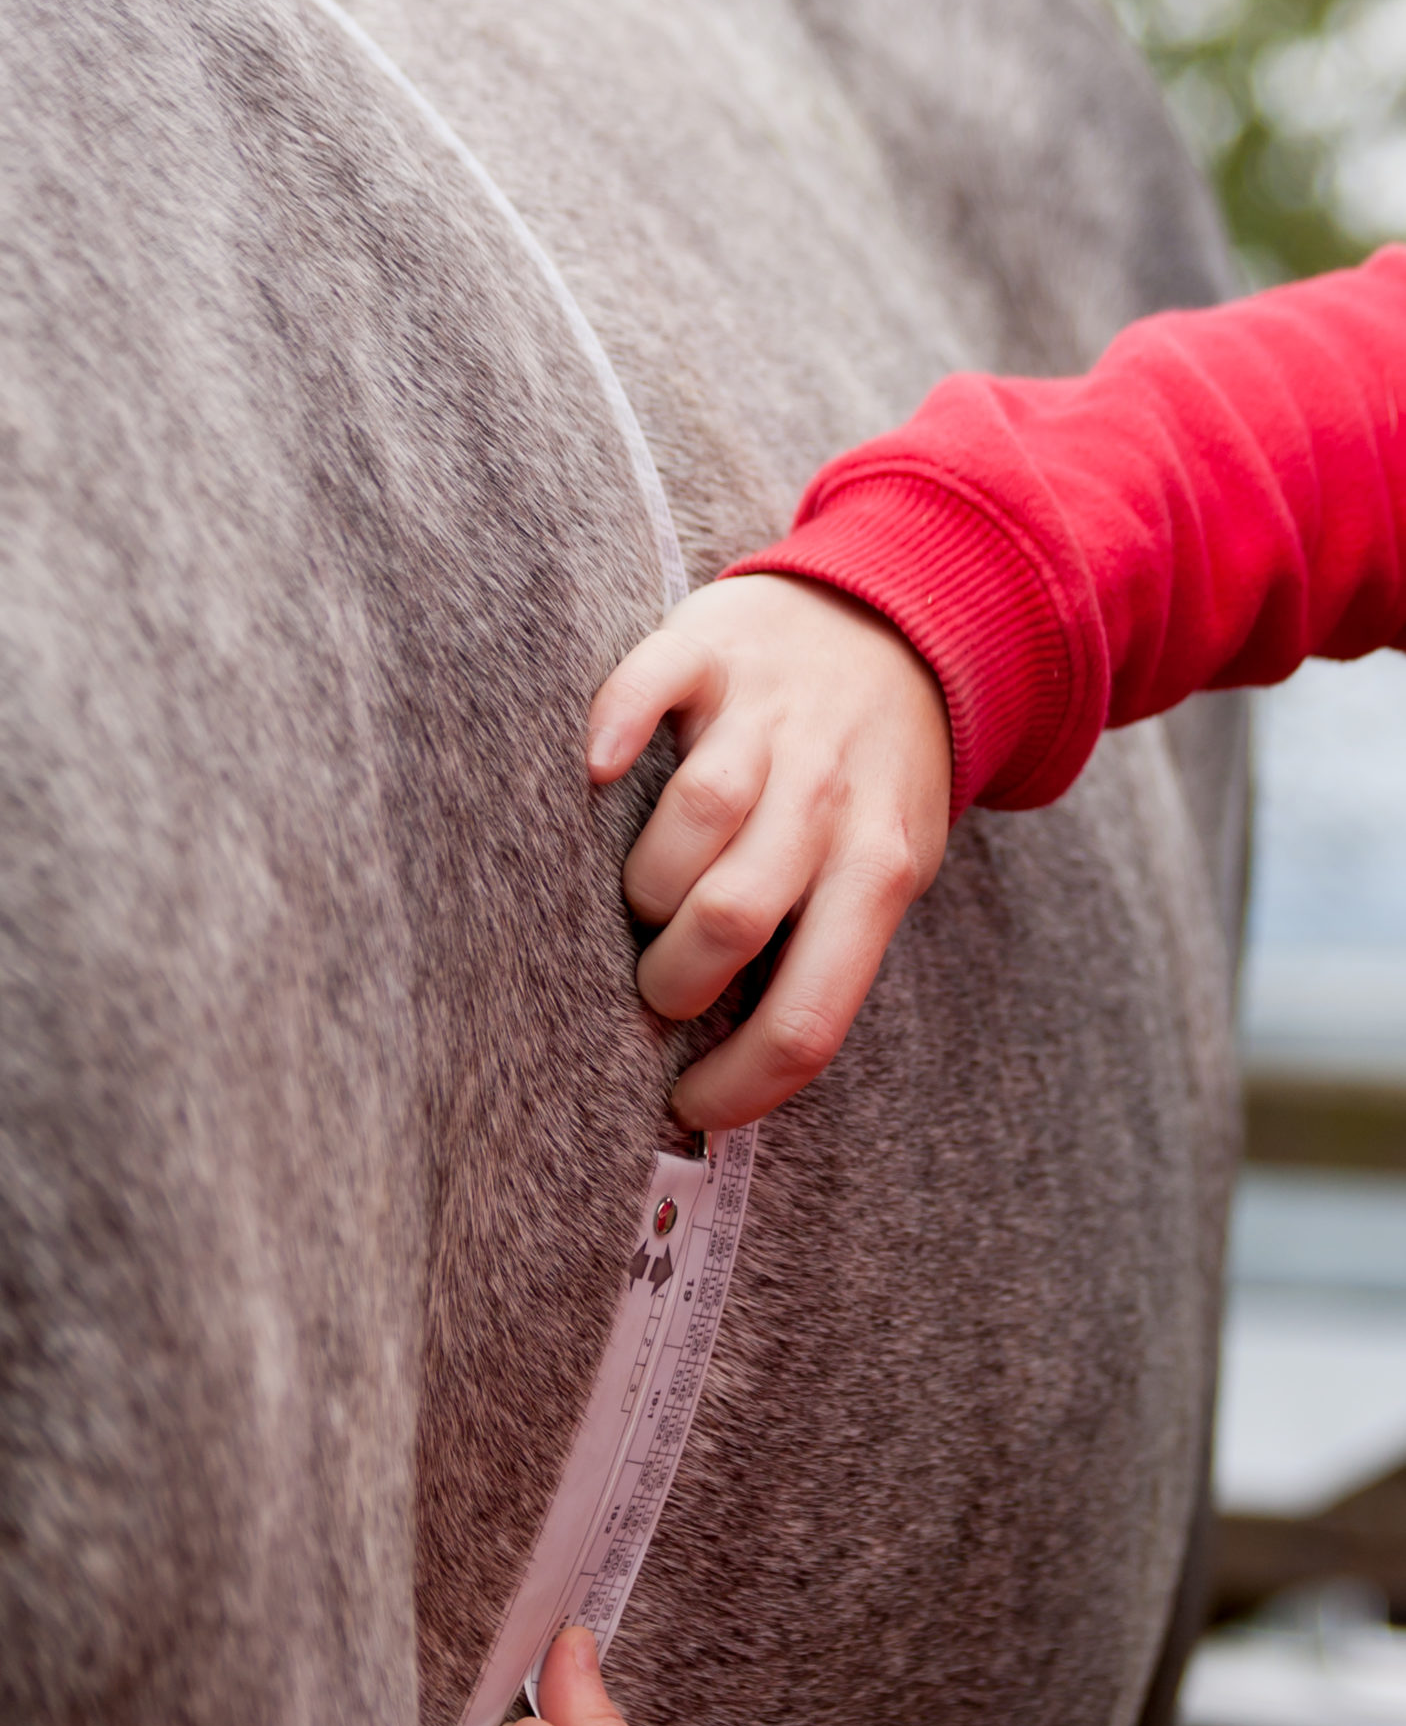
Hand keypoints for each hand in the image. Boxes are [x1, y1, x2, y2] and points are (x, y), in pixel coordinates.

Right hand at [589, 574, 951, 1129]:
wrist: (898, 620)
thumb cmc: (872, 780)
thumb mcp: (890, 872)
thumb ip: (829, 950)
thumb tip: (741, 1065)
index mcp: (880, 872)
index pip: (808, 1016)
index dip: (739, 1083)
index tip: (692, 1104)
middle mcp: (828, 797)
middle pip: (731, 918)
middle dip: (672, 981)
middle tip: (662, 984)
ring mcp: (770, 718)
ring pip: (693, 821)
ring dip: (646, 885)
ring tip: (646, 902)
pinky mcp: (713, 647)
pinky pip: (648, 686)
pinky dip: (614, 730)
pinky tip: (597, 771)